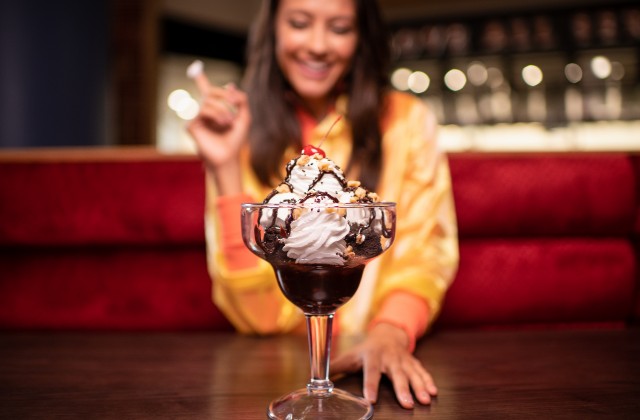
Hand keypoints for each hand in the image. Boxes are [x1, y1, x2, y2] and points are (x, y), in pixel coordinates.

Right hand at [187, 70, 250, 193]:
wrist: (229, 157)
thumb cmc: (236, 140)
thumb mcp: (244, 117)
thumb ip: (241, 100)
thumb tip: (230, 85)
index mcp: (215, 108)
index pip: (206, 90)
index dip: (200, 79)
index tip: (196, 68)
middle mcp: (204, 111)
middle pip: (210, 92)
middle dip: (224, 96)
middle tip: (234, 105)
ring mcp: (196, 118)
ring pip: (207, 101)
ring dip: (222, 109)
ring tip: (229, 121)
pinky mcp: (191, 125)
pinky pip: (201, 110)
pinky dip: (214, 115)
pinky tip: (222, 124)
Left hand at [331, 323, 436, 408]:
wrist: (387, 334)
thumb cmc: (366, 349)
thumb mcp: (351, 355)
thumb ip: (337, 365)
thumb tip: (316, 375)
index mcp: (372, 356)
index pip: (370, 372)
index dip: (370, 385)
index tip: (370, 399)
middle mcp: (389, 357)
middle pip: (396, 374)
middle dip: (402, 389)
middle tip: (408, 403)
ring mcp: (403, 359)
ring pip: (412, 373)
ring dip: (419, 386)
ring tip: (425, 399)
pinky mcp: (413, 362)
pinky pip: (422, 371)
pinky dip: (428, 380)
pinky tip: (433, 392)